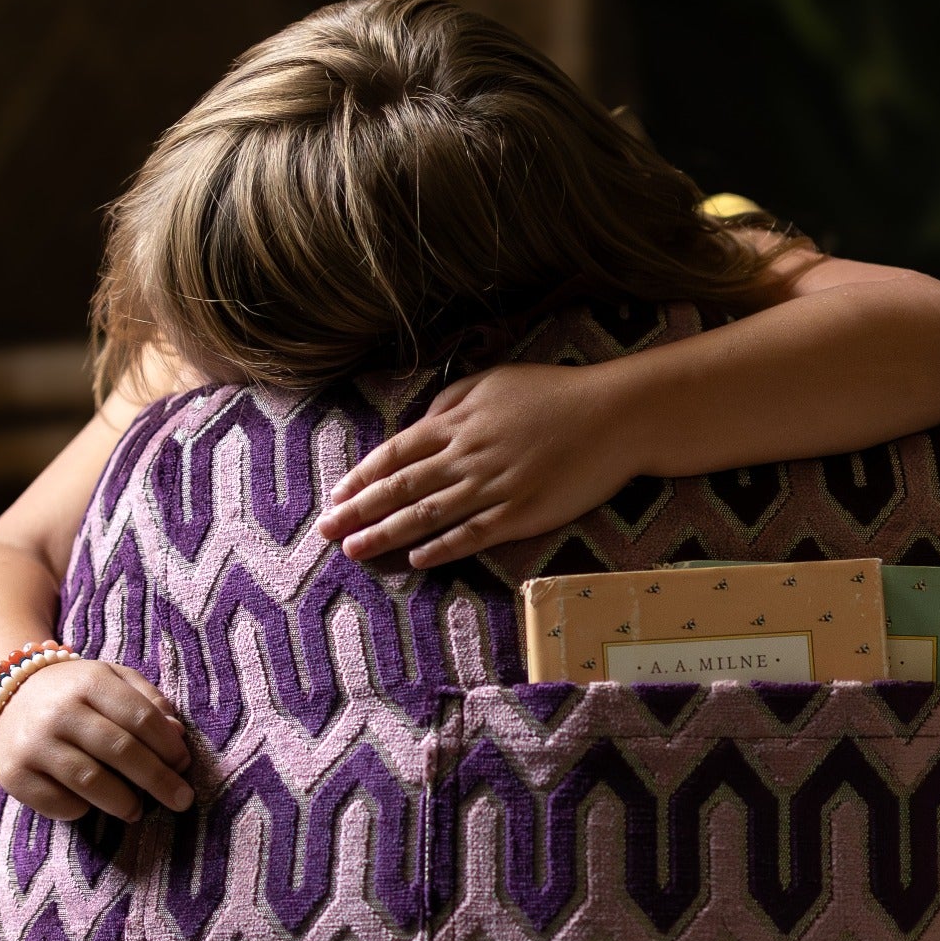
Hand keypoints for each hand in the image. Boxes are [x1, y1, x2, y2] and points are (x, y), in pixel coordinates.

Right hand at [0, 659, 194, 822]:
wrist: (5, 697)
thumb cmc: (73, 692)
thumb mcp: (111, 679)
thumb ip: (148, 702)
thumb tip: (178, 735)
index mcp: (89, 682)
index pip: (141, 718)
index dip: (169, 746)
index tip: (185, 765)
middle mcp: (59, 711)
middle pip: (121, 752)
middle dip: (159, 780)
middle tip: (182, 800)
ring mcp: (34, 745)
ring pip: (92, 782)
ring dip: (125, 802)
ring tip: (138, 810)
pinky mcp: (16, 776)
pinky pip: (60, 803)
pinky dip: (83, 809)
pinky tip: (91, 804)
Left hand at [317, 363, 639, 565]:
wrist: (614, 416)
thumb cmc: (553, 394)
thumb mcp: (494, 381)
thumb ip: (450, 403)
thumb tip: (418, 425)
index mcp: (457, 422)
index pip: (395, 454)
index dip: (361, 478)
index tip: (335, 496)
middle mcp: (467, 456)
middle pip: (400, 489)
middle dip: (358, 511)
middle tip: (326, 532)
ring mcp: (493, 488)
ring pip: (427, 516)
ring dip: (387, 535)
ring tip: (356, 551)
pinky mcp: (522, 513)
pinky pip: (472, 535)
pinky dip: (441, 548)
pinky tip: (417, 559)